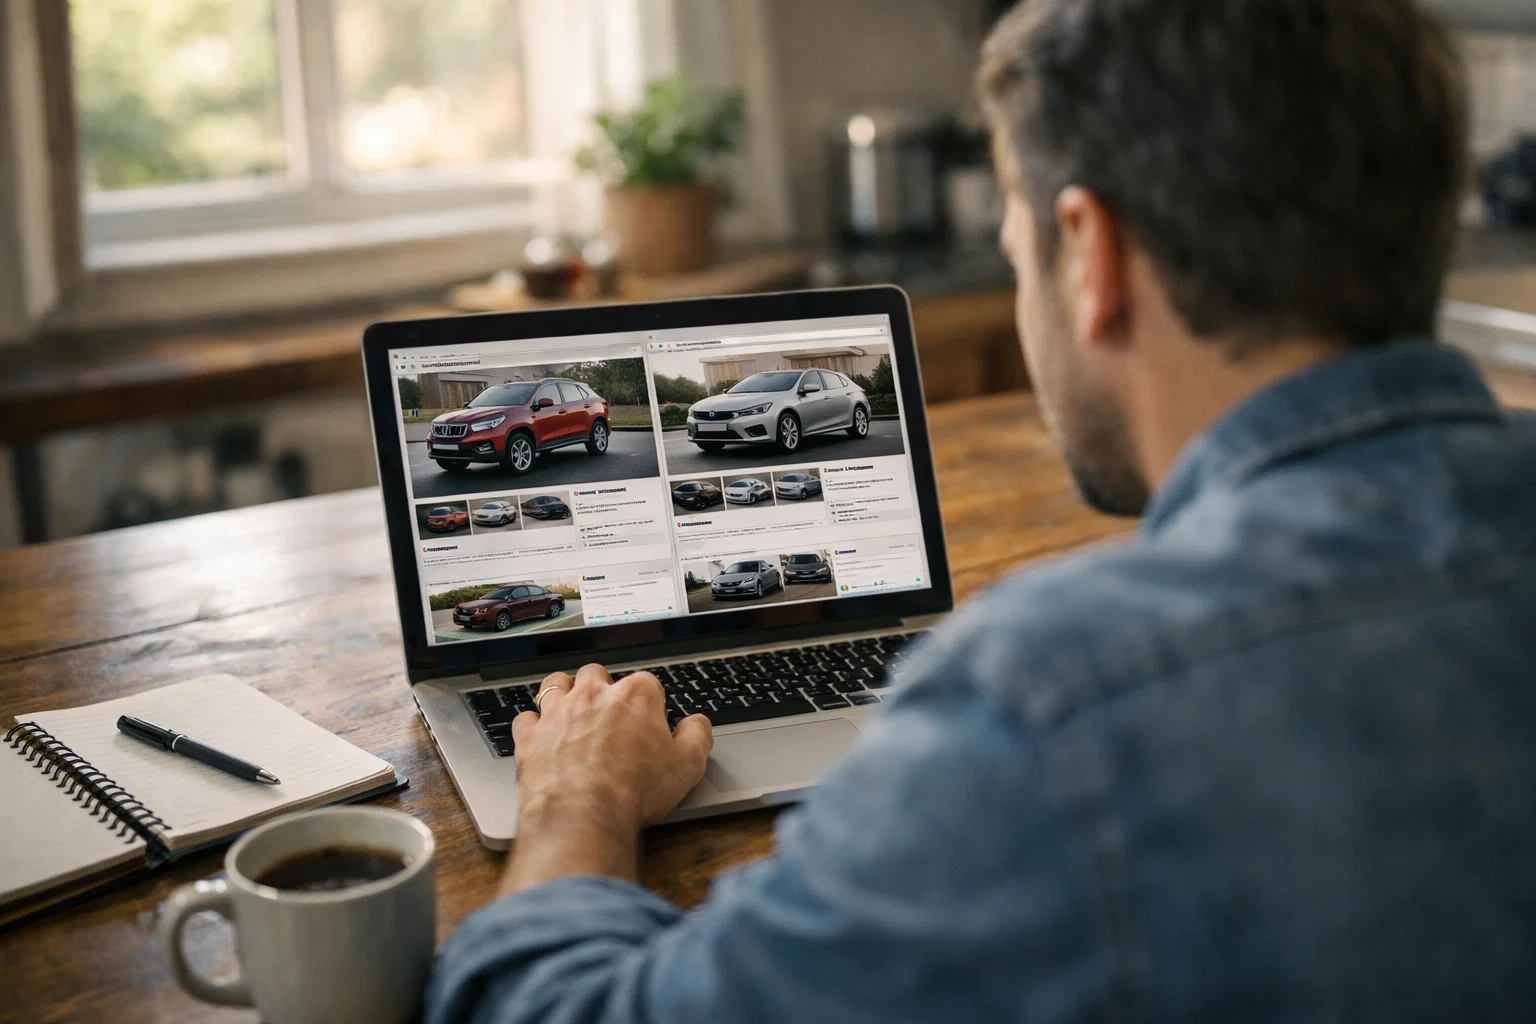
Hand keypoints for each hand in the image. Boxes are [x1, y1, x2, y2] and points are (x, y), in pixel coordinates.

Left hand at [500, 664, 711, 893]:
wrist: (583, 815)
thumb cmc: (635, 790)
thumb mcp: (687, 766)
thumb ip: (697, 737)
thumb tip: (697, 724)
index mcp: (635, 695)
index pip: (646, 684)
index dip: (651, 704)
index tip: (651, 725)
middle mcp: (594, 694)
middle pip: (597, 674)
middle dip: (603, 690)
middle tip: (611, 716)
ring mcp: (558, 712)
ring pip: (557, 684)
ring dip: (564, 693)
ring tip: (572, 711)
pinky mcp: (530, 735)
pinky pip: (527, 718)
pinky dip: (534, 725)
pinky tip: (542, 736)